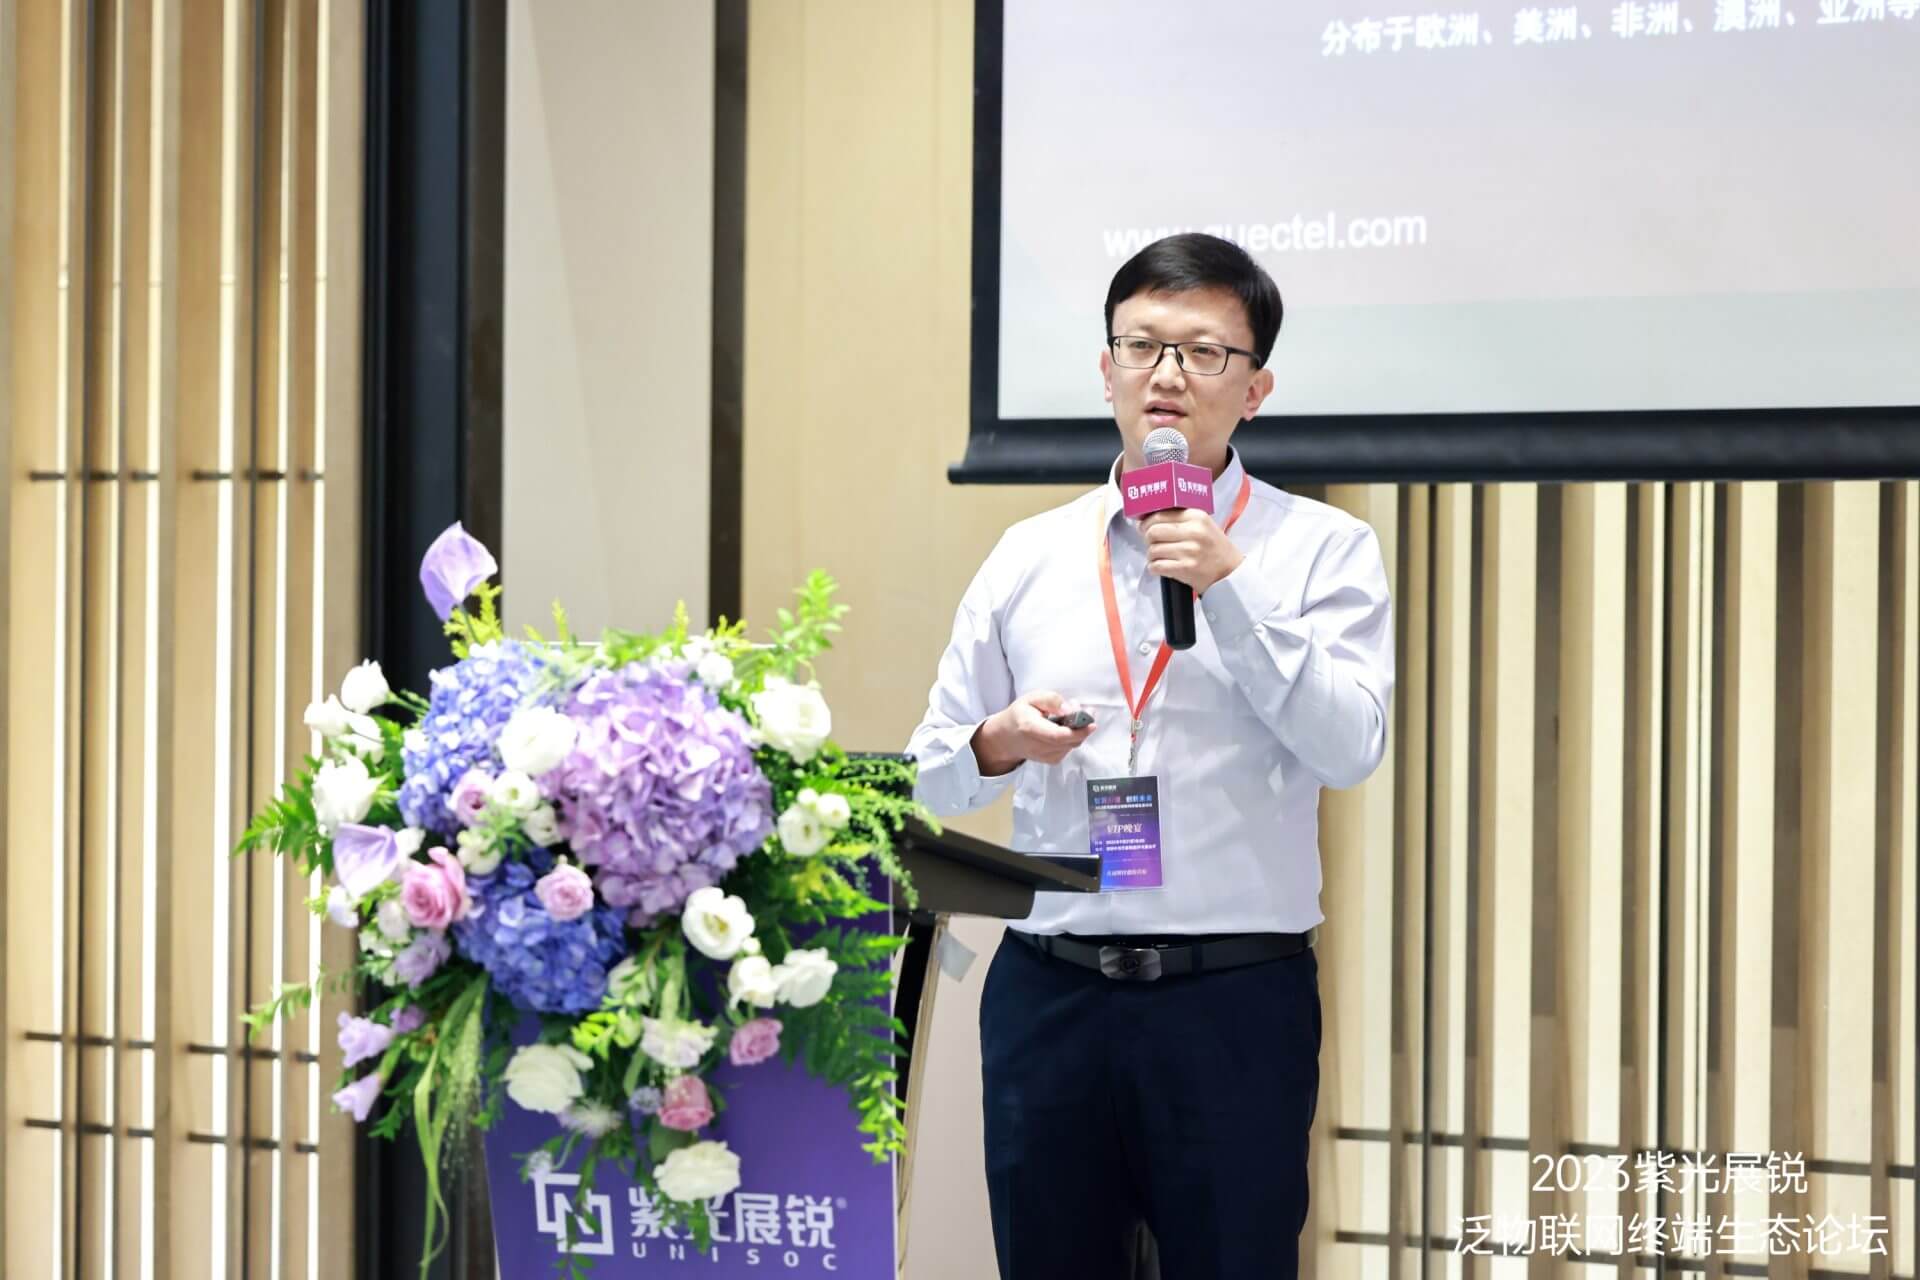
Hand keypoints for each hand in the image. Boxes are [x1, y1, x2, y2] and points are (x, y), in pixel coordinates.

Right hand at [970, 691, 1095, 776]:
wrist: (1007, 737)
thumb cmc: (1020, 715)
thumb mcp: (1032, 698)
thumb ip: (1051, 700)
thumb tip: (1069, 709)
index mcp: (1030, 728)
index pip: (1057, 735)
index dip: (1078, 731)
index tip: (1091, 722)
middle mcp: (1037, 746)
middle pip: (1069, 741)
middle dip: (1083, 726)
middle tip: (1086, 710)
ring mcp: (1045, 756)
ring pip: (1072, 744)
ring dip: (1079, 730)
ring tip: (1071, 715)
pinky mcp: (1051, 760)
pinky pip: (1070, 748)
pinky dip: (1073, 737)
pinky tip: (1066, 727)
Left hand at [1141, 508, 1243, 593]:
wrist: (1231, 573)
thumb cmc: (1214, 549)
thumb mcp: (1203, 525)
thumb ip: (1180, 519)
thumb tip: (1148, 518)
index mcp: (1196, 516)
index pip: (1159, 514)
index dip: (1146, 522)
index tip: (1144, 527)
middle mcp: (1193, 531)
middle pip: (1153, 531)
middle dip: (1147, 538)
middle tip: (1151, 542)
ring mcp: (1189, 551)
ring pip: (1153, 550)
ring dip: (1151, 555)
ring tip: (1159, 557)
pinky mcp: (1185, 568)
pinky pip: (1157, 566)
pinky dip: (1154, 568)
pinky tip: (1160, 567)